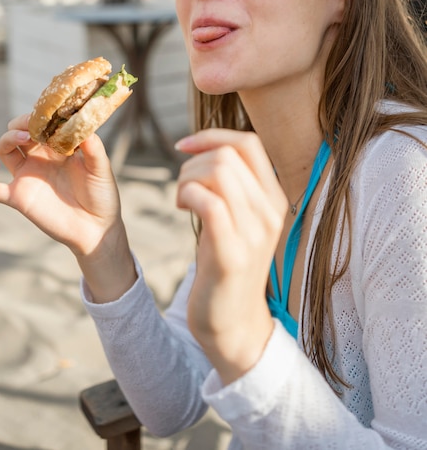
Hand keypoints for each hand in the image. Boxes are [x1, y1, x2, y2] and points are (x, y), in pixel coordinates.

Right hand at [0, 115, 135, 301]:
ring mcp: (27, 177)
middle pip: (18, 132)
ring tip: (22, 138)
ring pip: (3, 150)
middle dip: (21, 123)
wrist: (97, 228)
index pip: (40, 123)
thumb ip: (92, 146)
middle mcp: (39, 158)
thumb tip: (84, 123)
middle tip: (33, 126)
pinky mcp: (18, 198)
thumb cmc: (102, 195)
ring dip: (6, 139)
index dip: (39, 116)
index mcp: (58, 147)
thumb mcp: (101, 167)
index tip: (47, 114)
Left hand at [176, 129, 287, 384]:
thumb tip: (204, 146)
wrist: (232, 321)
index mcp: (274, 198)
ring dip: (186, 179)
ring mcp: (254, 233)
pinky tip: (181, 208)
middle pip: (227, 155)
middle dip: (192, 163)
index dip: (212, 135)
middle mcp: (271, 211)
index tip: (183, 145)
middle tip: (182, 189)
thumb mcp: (238, 217)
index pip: (249, 143)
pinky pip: (210, 202)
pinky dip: (187, 195)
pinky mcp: (232, 253)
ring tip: (181, 200)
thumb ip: (232, 184)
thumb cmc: (226, 262)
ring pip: (217, 172)